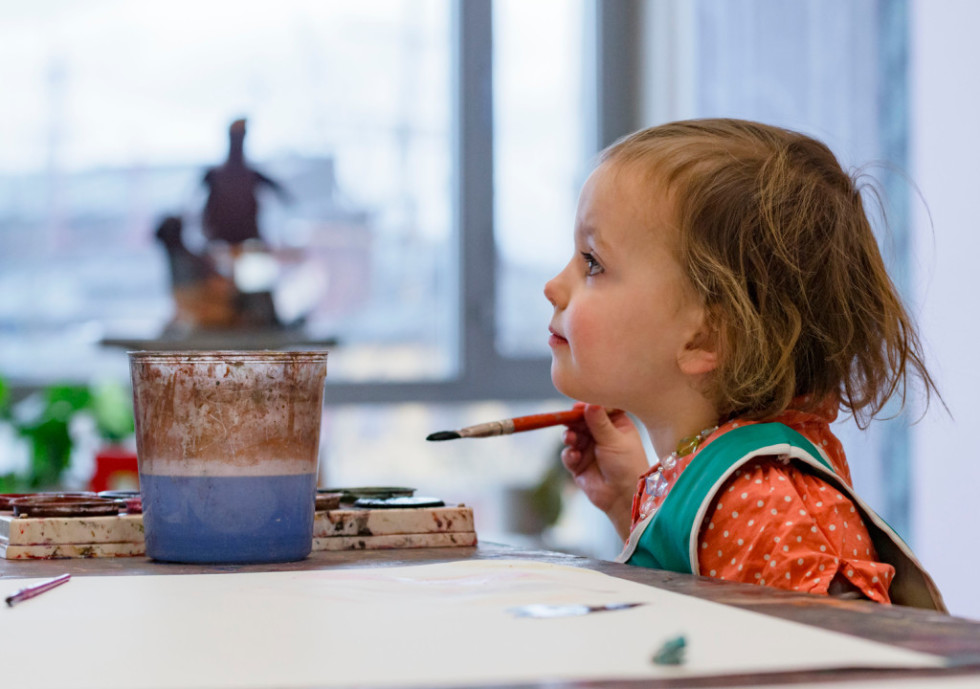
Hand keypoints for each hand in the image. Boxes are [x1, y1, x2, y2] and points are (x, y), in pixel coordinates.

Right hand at [561, 403, 648, 538]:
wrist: (623, 496)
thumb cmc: (626, 465)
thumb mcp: (614, 440)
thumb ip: (599, 422)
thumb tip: (589, 403)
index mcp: (617, 425)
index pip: (600, 409)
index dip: (589, 406)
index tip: (578, 406)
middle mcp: (602, 435)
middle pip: (582, 421)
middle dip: (574, 421)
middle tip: (568, 420)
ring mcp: (589, 449)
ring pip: (573, 435)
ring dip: (569, 436)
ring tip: (570, 439)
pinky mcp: (579, 464)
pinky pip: (568, 454)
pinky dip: (569, 454)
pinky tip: (575, 457)